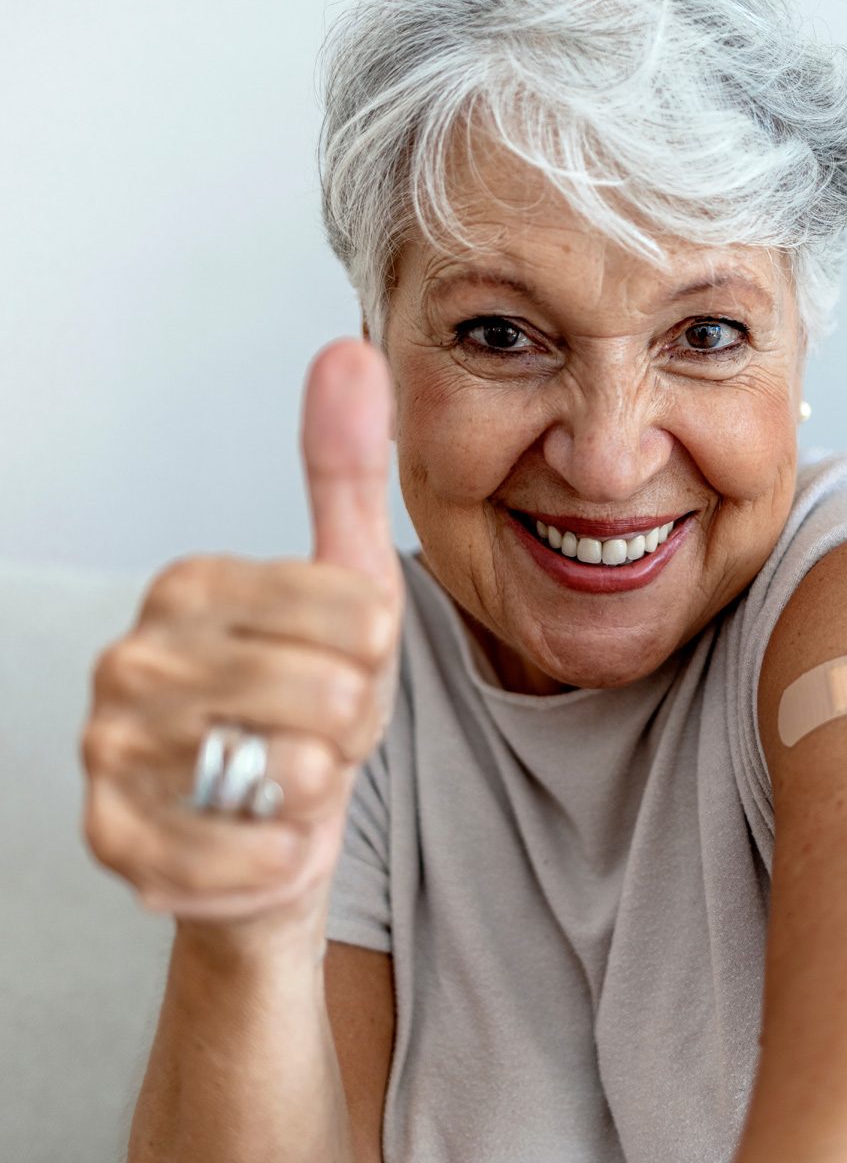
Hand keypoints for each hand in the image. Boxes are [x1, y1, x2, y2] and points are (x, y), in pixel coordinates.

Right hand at [79, 339, 403, 940]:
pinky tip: (262, 830)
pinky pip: (249, 857)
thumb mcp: (346, 582)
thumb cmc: (312, 698)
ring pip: (296, 774)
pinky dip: (281, 853)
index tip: (337, 663)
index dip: (373, 657)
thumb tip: (351, 351)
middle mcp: (133, 658)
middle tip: (312, 726)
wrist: (273, 816)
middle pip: (329, 694)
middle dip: (348, 724)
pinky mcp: (116, 843)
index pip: (357, 613)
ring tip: (282, 771)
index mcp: (191, 585)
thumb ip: (343, 471)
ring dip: (316, 787)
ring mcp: (113, 752)